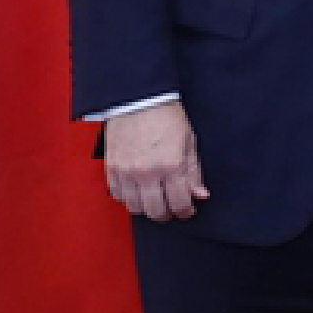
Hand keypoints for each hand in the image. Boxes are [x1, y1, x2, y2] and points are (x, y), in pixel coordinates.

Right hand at [104, 101, 208, 221]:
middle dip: (167, 213)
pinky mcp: (111, 169)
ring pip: (135, 208)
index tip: (188, 209)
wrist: (139, 99)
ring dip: (147, 207)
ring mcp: (127, 172)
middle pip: (156, 211)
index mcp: (171, 165)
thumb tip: (200, 195)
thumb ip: (194, 171)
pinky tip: (137, 189)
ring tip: (154, 198)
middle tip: (171, 206)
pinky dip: (128, 197)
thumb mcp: (189, 140)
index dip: (186, 210)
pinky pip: (118, 195)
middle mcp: (147, 173)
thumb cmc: (166, 116)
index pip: (180, 203)